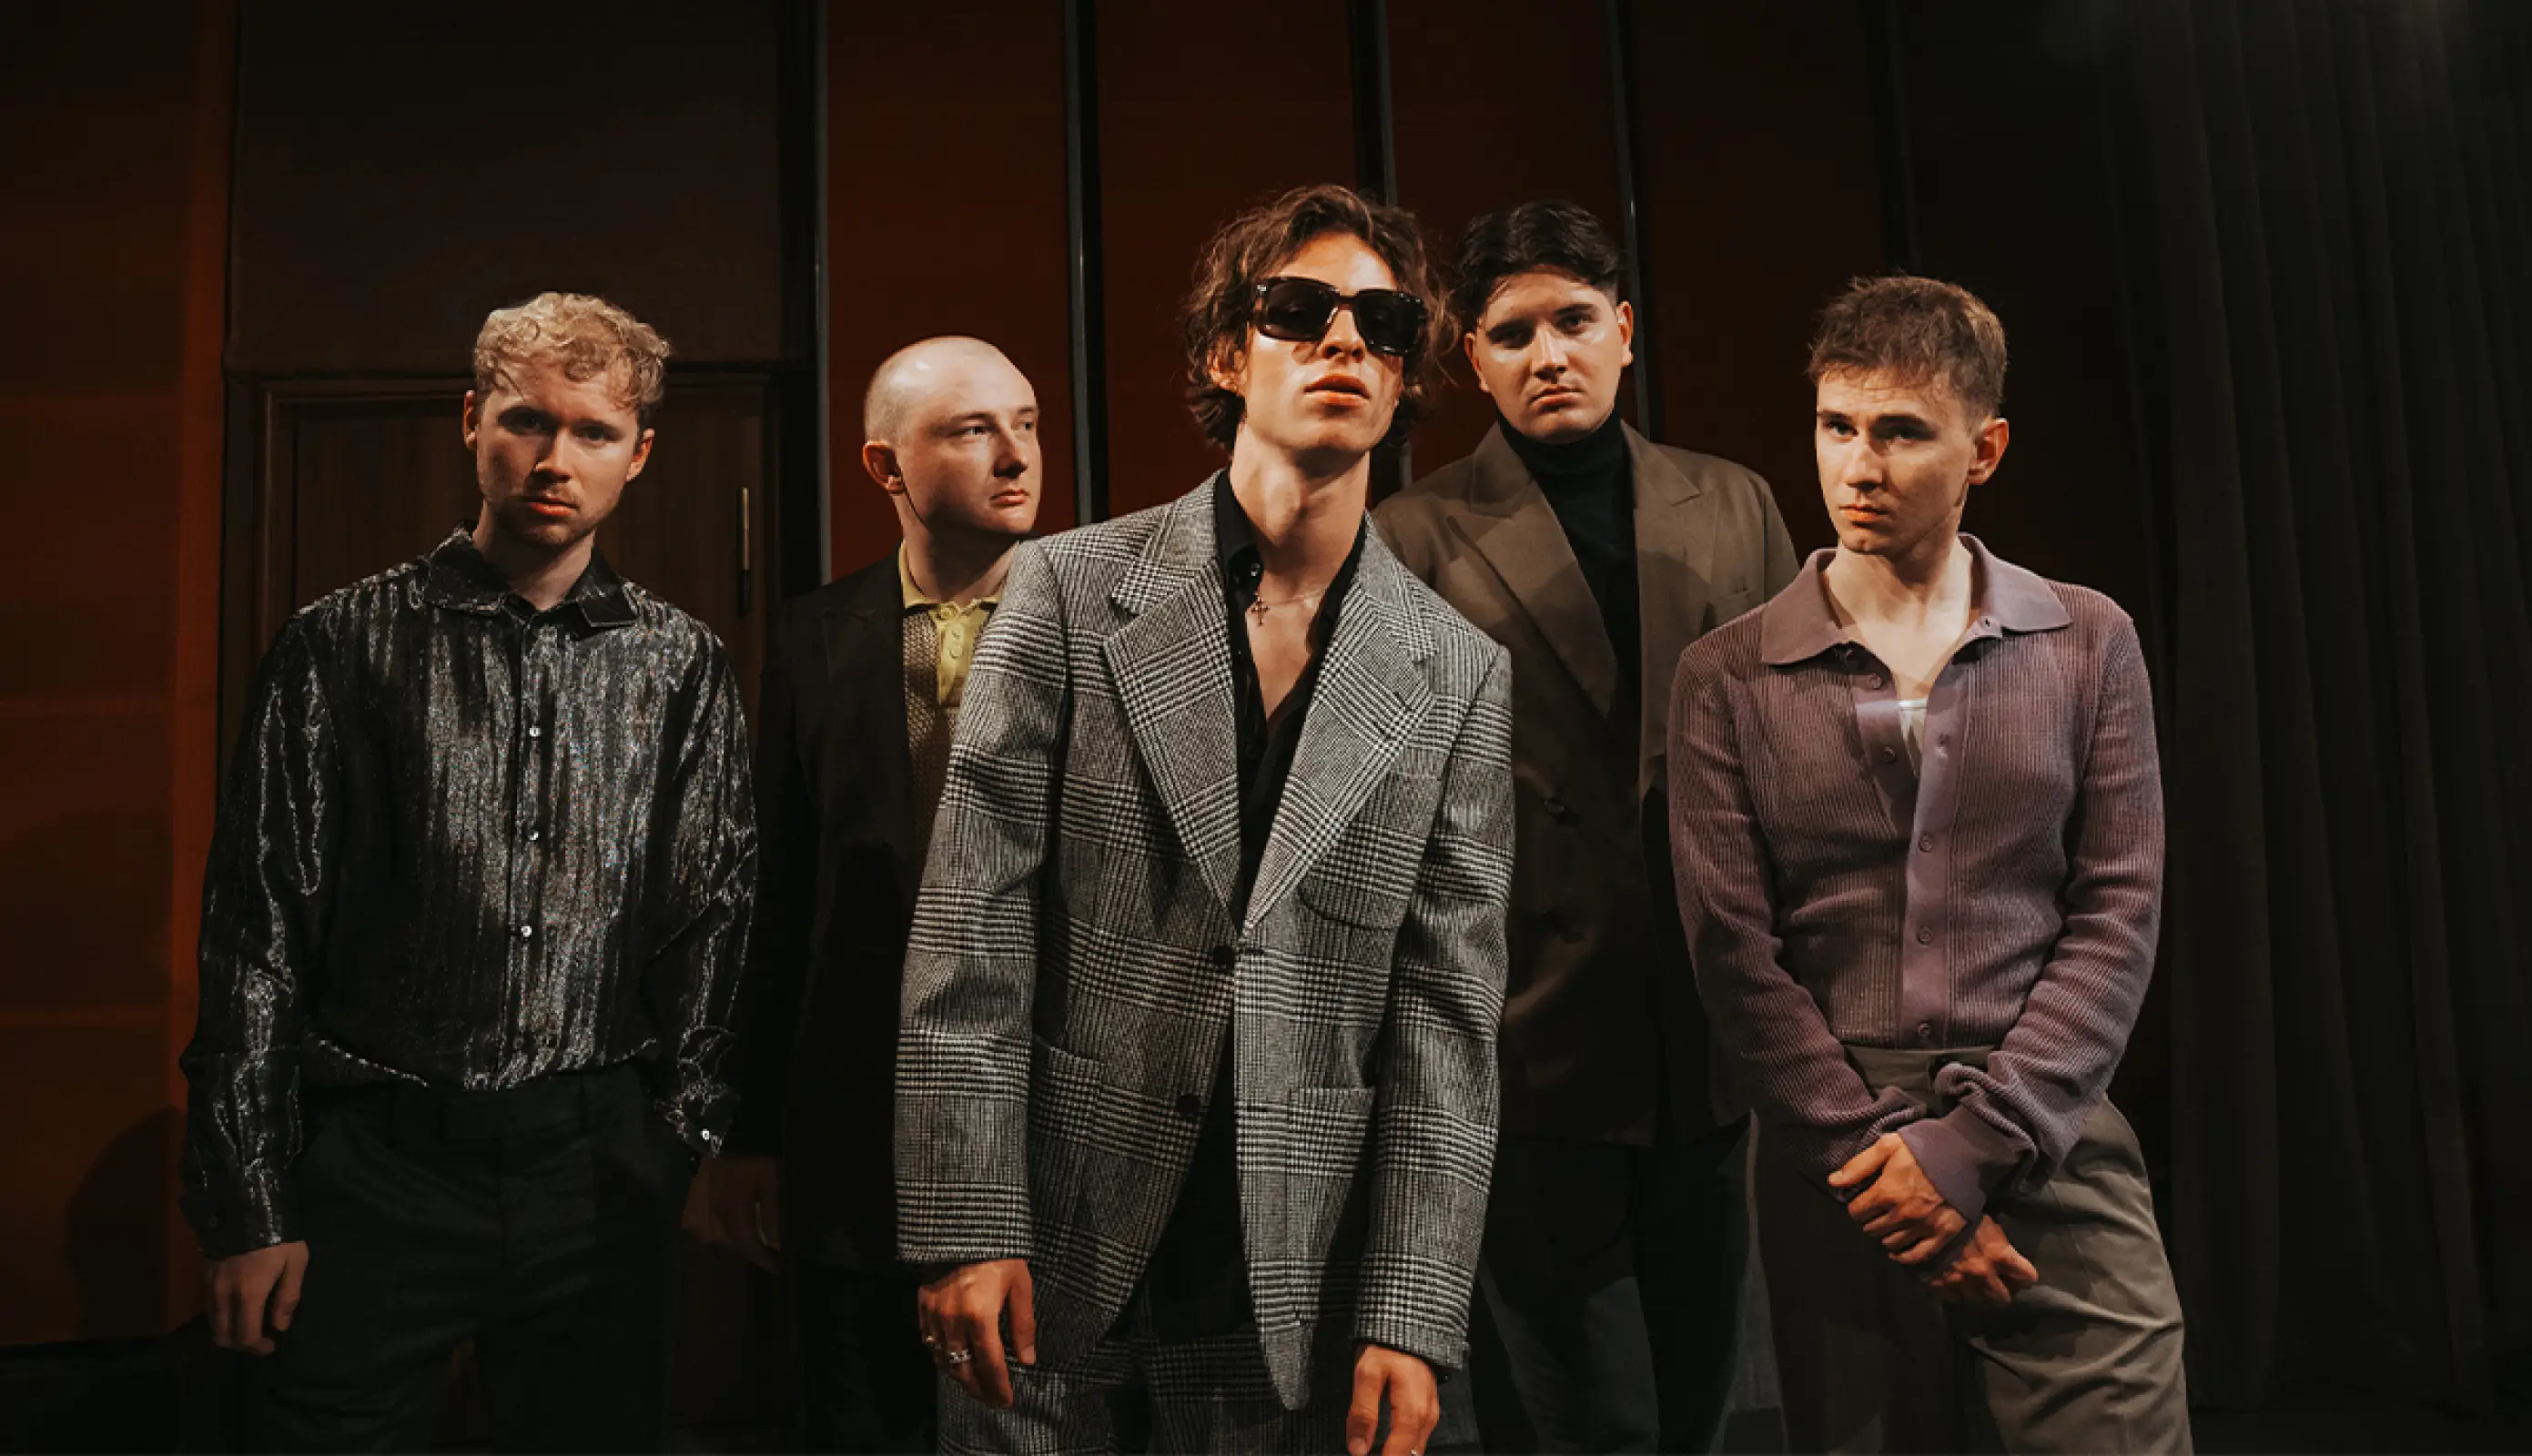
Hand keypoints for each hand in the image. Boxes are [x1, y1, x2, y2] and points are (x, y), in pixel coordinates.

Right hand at [204, 1241, 309, 1354]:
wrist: (246, 1203)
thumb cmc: (278, 1234)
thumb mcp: (295, 1262)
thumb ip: (288, 1297)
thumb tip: (281, 1326)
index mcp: (248, 1294)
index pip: (246, 1336)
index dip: (258, 1348)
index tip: (272, 1345)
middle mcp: (223, 1294)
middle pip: (223, 1336)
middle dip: (241, 1345)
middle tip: (260, 1339)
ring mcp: (210, 1284)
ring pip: (213, 1322)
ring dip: (230, 1330)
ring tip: (250, 1323)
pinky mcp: (204, 1273)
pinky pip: (209, 1305)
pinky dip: (222, 1315)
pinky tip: (238, 1305)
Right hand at [688, 1155, 781, 1270]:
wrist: (731, 1129)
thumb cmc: (756, 1156)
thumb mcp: (771, 1183)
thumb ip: (771, 1214)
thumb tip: (775, 1243)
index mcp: (733, 1211)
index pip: (747, 1244)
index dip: (761, 1258)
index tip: (775, 1267)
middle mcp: (716, 1213)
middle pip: (732, 1243)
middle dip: (751, 1253)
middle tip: (769, 1258)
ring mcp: (707, 1205)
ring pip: (723, 1234)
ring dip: (740, 1243)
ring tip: (758, 1247)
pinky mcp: (704, 1197)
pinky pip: (716, 1223)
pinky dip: (730, 1231)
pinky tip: (742, 1230)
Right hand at [917, 1258, 1034, 1407]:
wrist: (964, 1226)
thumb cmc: (999, 1255)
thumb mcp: (1020, 1286)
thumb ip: (1022, 1326)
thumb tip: (1027, 1360)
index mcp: (980, 1316)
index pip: (991, 1365)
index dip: (999, 1387)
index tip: (1007, 1401)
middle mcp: (954, 1321)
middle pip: (964, 1370)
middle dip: (979, 1390)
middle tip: (992, 1400)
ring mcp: (935, 1315)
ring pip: (944, 1360)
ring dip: (960, 1378)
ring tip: (976, 1386)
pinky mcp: (923, 1306)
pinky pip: (930, 1344)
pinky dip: (942, 1359)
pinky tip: (955, 1363)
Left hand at [1346, 1343, 1438, 1455]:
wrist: (1407, 1327)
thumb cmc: (1387, 1349)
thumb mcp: (1367, 1376)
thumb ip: (1363, 1414)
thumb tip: (1358, 1449)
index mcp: (1412, 1411)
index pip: (1398, 1453)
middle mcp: (1426, 1417)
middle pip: (1409, 1454)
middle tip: (1367, 1454)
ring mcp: (1430, 1414)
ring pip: (1415, 1449)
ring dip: (1397, 1454)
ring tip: (1375, 1452)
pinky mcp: (1428, 1411)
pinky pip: (1417, 1439)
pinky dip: (1403, 1447)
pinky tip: (1388, 1448)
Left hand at [1831, 1133, 1967, 1265]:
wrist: (1965, 1153)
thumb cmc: (1924, 1146)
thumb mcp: (1888, 1146)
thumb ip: (1859, 1166)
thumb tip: (1833, 1182)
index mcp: (1887, 1191)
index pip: (1857, 1212)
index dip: (1856, 1207)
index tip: (1862, 1202)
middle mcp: (1903, 1214)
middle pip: (1872, 1229)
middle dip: (1869, 1221)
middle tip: (1875, 1213)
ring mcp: (1924, 1226)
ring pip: (1891, 1243)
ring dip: (1885, 1236)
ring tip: (1888, 1226)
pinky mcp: (1943, 1234)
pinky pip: (1918, 1256)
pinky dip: (1904, 1256)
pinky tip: (1897, 1252)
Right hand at [1926, 1217, 2039, 1306]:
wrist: (1924, 1218)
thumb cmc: (1961, 1217)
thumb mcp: (1987, 1225)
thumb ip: (2000, 1244)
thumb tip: (2006, 1253)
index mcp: (2000, 1256)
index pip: (2028, 1278)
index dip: (2023, 1276)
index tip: (2018, 1273)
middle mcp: (1985, 1275)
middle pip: (2004, 1299)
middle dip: (2003, 1292)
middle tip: (1998, 1282)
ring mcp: (1962, 1284)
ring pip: (1980, 1302)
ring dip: (1980, 1294)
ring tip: (1976, 1284)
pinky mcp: (1942, 1287)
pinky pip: (1955, 1298)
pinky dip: (1956, 1292)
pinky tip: (1955, 1281)